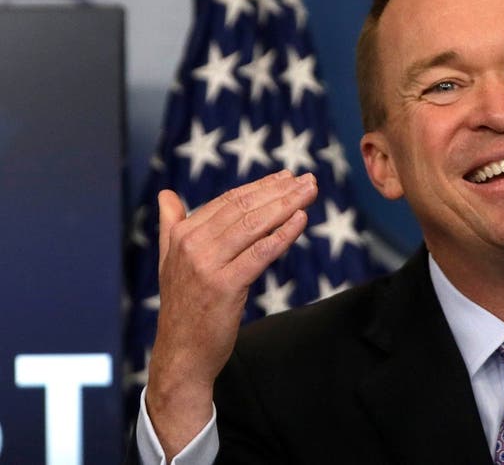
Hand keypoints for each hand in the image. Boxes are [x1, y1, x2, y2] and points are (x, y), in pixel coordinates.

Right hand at [145, 170, 316, 458]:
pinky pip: (260, 253)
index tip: (287, 177)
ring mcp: (207, 265)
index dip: (261, 187)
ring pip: (254, 226)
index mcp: (182, 235)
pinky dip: (283, 234)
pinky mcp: (225, 286)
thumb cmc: (184, 307)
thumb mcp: (171, 262)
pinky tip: (301, 220)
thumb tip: (165, 195)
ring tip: (311, 193)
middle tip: (309, 180)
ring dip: (287, 205)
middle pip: (244, 209)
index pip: (229, 201)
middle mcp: (191, 245)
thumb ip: (171, 226)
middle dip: (280, 191)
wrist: (182, 354)